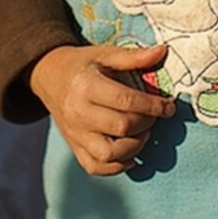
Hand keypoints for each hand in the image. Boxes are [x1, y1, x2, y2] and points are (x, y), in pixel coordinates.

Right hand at [29, 41, 172, 175]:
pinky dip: (116, 167)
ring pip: (108, 154)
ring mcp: (75, 133)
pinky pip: (95, 167)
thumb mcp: (104, 54)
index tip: (169, 107)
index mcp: (87, 86)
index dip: (153, 106)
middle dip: (146, 124)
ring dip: (134, 147)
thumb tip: (162, 51)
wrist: (48, 76)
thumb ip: (133, 56)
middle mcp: (79, 113)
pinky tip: (130, 154)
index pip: (126, 101)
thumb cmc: (81, 65)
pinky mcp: (74, 147)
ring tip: (142, 134)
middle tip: (154, 117)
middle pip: (121, 127)